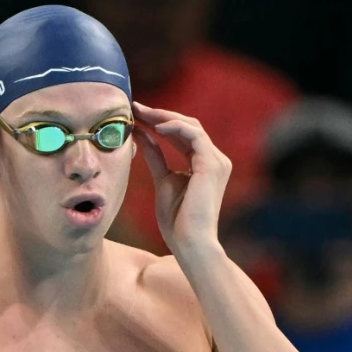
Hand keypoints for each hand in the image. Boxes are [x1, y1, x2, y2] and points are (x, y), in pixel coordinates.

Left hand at [131, 101, 231, 250]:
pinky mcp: (212, 165)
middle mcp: (214, 159)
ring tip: (141, 114)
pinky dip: (175, 127)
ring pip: (191, 126)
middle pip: (187, 125)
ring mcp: (217, 161)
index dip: (159, 121)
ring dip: (164, 117)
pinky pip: (194, 135)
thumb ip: (155, 156)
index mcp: (204, 163)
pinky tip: (156, 127)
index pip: (183, 133)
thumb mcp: (162, 179)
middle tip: (135, 108)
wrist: (189, 243)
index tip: (136, 114)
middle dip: (159, 114)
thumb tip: (140, 134)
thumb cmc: (177, 220)